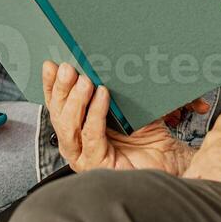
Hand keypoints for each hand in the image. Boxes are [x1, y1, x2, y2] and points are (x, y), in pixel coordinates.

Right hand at [41, 61, 196, 175]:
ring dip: (76, 101)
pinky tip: (103, 95)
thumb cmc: (147, 134)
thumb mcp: (127, 104)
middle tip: (68, 69)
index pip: (57, 105)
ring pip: (70, 127)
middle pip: (59, 115)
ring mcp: (85, 157)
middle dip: (62, 89)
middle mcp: (77, 144)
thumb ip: (111, 86)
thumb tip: (103, 57)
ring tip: (85, 81)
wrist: (170, 158)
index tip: (51, 65)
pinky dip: (95, 114)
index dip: (51, 86)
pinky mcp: (99, 165)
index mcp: (78, 128)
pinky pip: (92, 136)